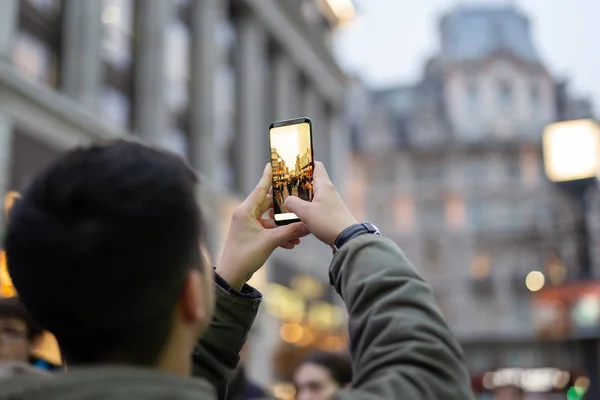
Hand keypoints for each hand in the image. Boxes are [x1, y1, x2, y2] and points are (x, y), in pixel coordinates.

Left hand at [216, 164, 308, 289]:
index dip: (269, 176)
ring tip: (300, 231)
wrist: (232, 276)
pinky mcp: (252, 235)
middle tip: (299, 200)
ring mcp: (248, 225)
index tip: (274, 164)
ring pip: (271, 219)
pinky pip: (268, 230)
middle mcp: (246, 214)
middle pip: (269, 204)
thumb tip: (307, 224)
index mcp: (245, 210)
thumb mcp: (270, 242)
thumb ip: (290, 232)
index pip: (261, 188)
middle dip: (285, 207)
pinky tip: (293, 243)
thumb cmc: (245, 256)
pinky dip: (279, 235)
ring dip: (284, 226)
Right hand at [284, 162, 356, 244]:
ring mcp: (329, 202)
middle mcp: (327, 191)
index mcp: (323, 185)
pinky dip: (305, 207)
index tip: (291, 166)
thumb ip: (293, 203)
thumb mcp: (306, 212)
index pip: (315, 165)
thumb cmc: (329, 222)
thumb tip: (286, 200)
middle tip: (284, 186)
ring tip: (287, 201)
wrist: (348, 239)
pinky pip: (315, 206)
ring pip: (311, 194)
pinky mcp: (329, 213)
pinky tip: (297, 214)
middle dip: (297, 183)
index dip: (304, 164)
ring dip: (300, 197)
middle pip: (311, 180)